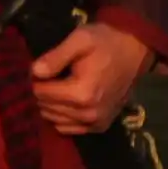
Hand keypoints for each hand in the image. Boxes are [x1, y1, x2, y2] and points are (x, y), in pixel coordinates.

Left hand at [30, 21, 152, 133]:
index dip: (35, 78)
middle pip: (46, 107)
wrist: (132, 52)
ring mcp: (96, 123)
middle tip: (49, 75)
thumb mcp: (79, 40)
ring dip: (51, 104)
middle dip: (42, 91)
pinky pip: (69, 129)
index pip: (41, 92)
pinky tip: (65, 101)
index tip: (42, 67)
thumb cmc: (104, 43)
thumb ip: (55, 57)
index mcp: (82, 93)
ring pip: (55, 119)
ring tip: (58, 85)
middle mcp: (89, 114)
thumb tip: (34, 72)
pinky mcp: (101, 126)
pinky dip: (62, 117)